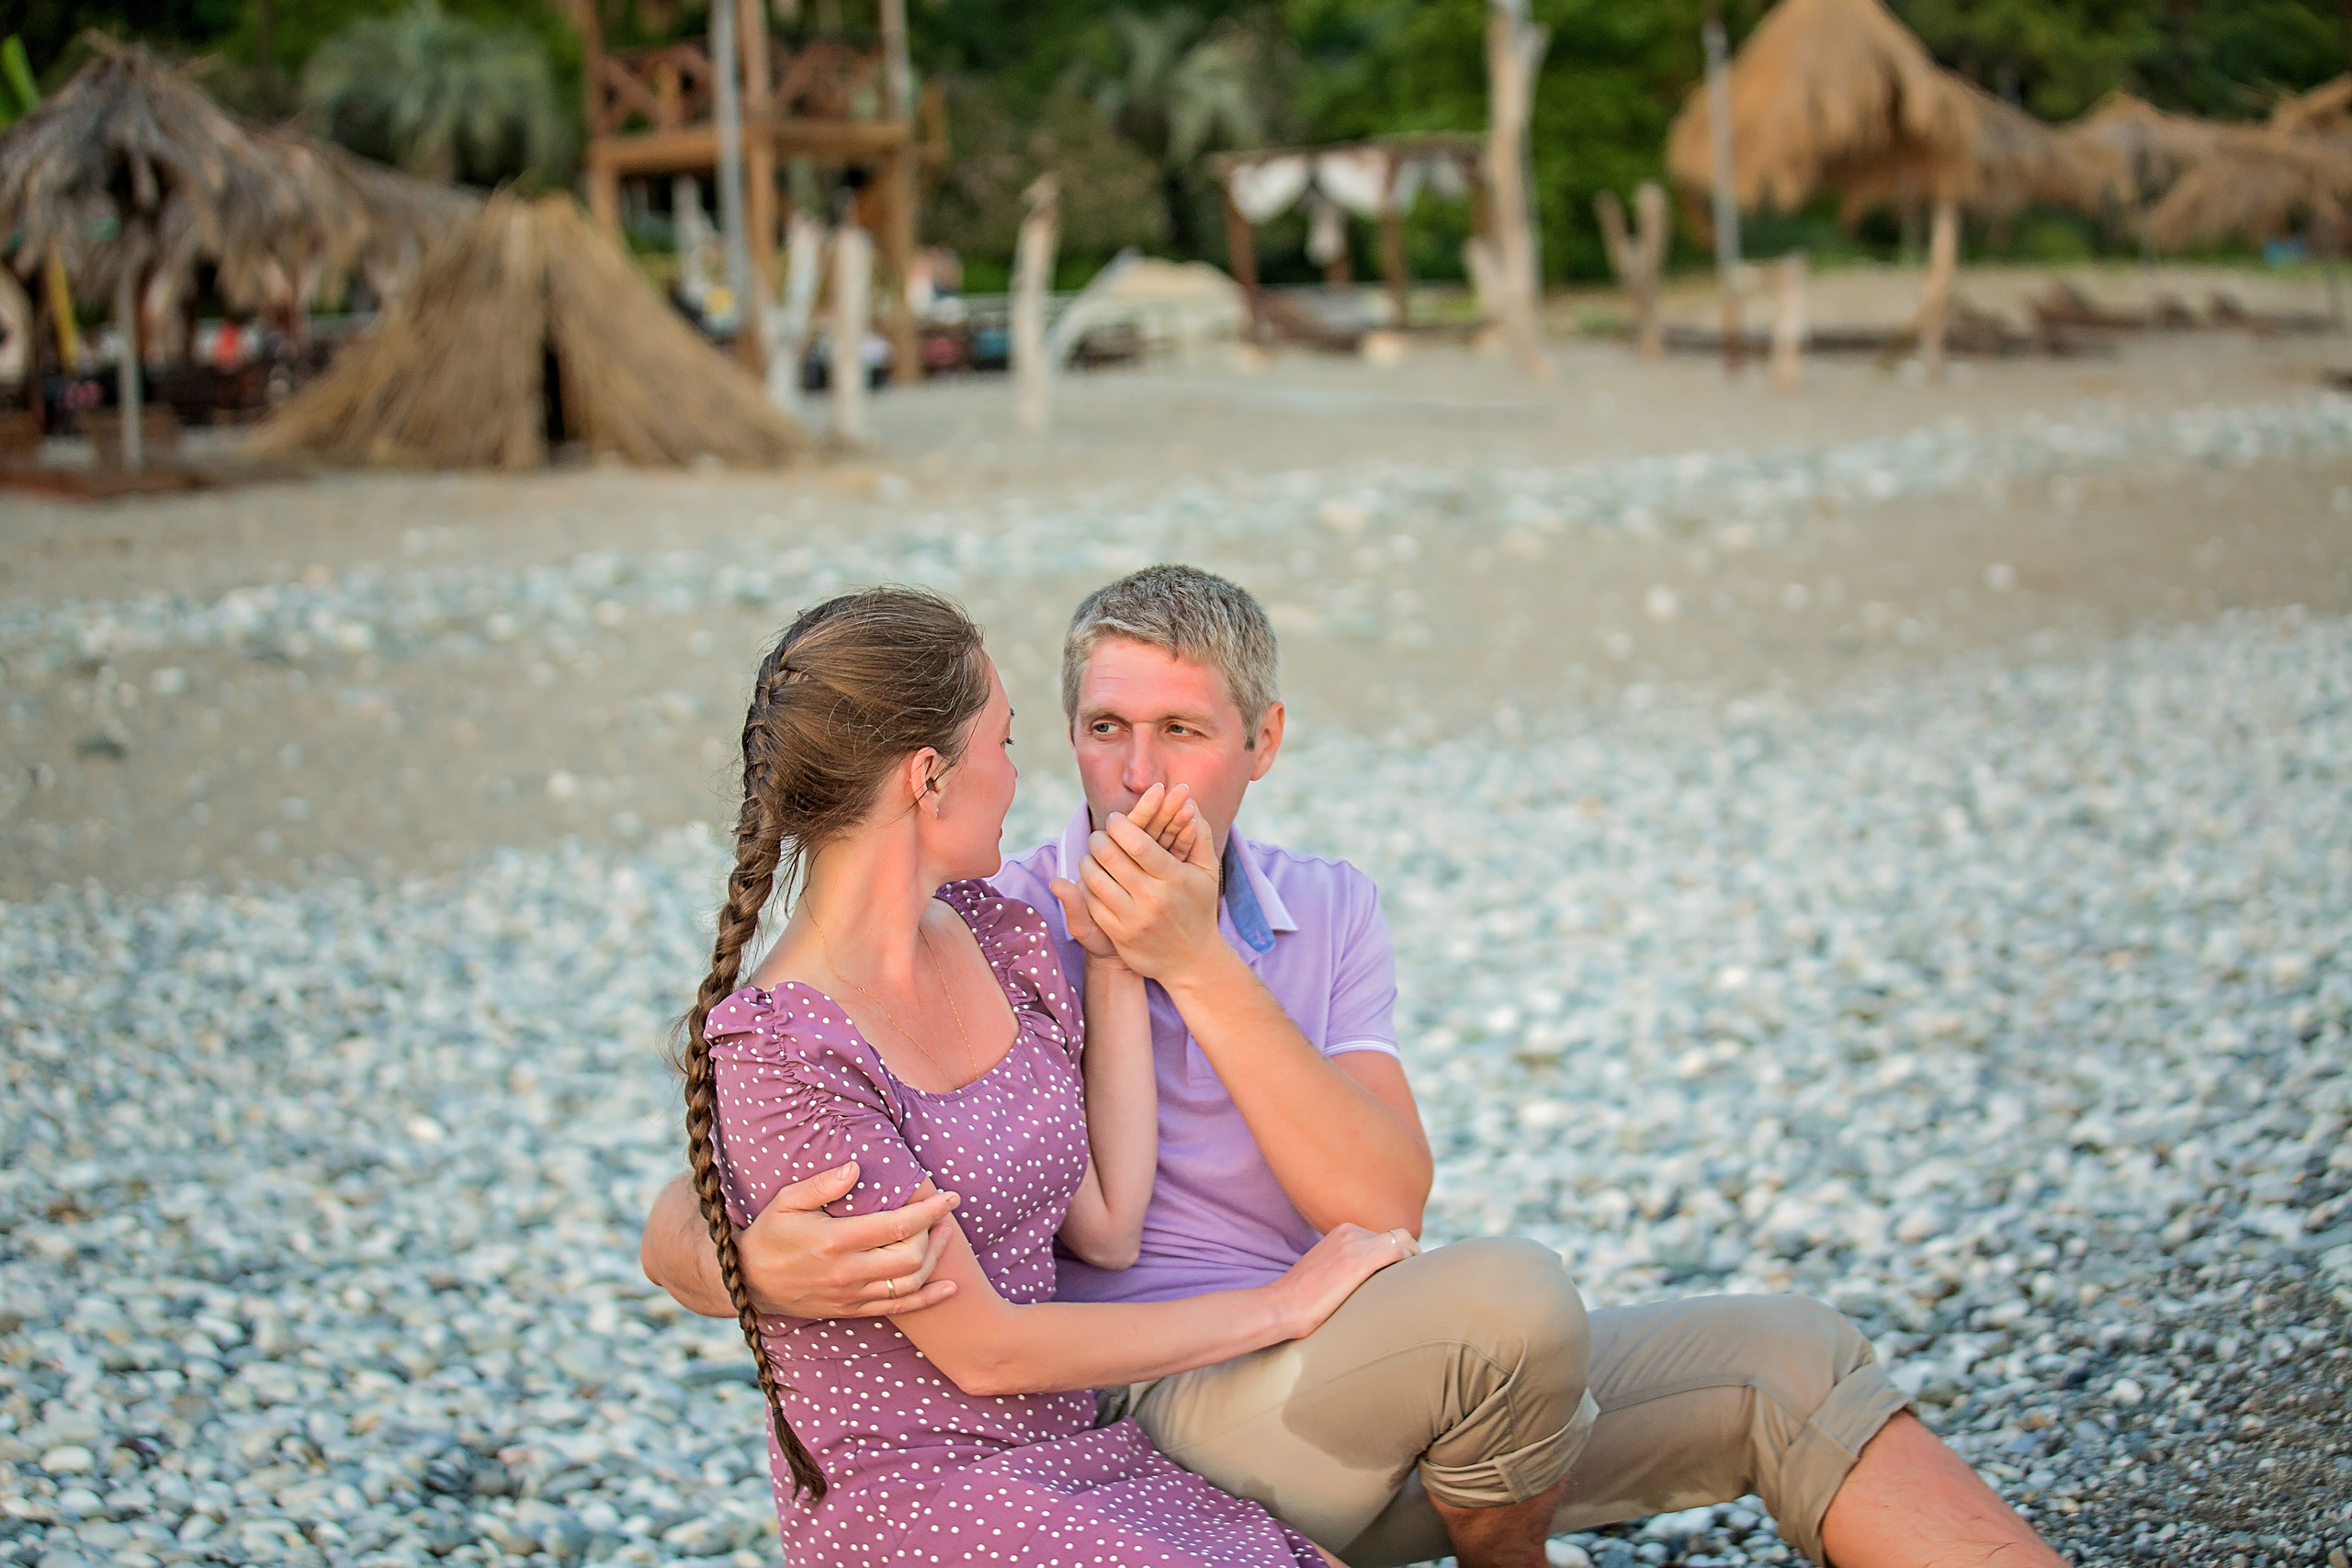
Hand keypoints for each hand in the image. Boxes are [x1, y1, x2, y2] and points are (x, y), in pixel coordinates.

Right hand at [737, 1164, 962, 1318]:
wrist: (748, 1281)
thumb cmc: (770, 1233)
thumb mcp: (787, 1201)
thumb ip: (822, 1185)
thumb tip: (855, 1168)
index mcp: (835, 1241)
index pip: (897, 1226)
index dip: (930, 1211)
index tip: (949, 1196)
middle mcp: (847, 1272)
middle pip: (911, 1257)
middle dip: (935, 1233)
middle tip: (943, 1214)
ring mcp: (851, 1295)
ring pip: (909, 1284)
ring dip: (935, 1261)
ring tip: (944, 1238)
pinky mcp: (851, 1310)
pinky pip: (898, 1309)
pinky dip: (928, 1299)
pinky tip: (948, 1287)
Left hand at [1050, 784, 1199, 965]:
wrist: (1192, 961)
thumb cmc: (1199, 907)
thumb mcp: (1208, 871)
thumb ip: (1200, 834)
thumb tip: (1190, 801)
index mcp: (1174, 879)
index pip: (1137, 842)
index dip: (1119, 824)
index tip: (1114, 819)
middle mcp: (1153, 899)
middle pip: (1110, 856)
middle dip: (1098, 838)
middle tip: (1098, 834)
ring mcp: (1134, 919)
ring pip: (1094, 879)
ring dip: (1088, 861)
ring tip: (1093, 855)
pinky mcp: (1119, 935)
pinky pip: (1092, 903)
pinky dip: (1087, 887)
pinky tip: (1093, 881)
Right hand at [1267, 1223, 1418, 1340]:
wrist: (1281, 1306)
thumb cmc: (1300, 1298)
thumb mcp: (1324, 1270)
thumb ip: (1345, 1264)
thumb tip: (1365, 1280)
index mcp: (1341, 1231)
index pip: (1384, 1234)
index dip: (1400, 1252)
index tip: (1406, 1272)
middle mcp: (1349, 1232)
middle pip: (1398, 1233)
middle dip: (1412, 1253)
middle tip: (1417, 1279)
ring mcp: (1353, 1245)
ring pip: (1403, 1240)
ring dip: (1415, 1259)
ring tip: (1418, 1282)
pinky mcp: (1357, 1263)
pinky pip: (1397, 1252)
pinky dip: (1410, 1263)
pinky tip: (1411, 1282)